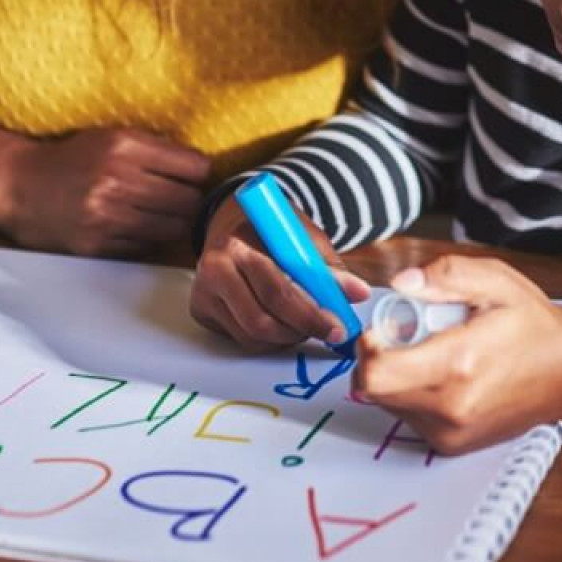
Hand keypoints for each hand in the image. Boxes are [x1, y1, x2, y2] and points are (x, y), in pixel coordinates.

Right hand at [0, 127, 210, 256]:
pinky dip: (148, 238)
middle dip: (190, 200)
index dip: (198, 173)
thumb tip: (203, 169)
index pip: (195, 167)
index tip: (191, 176)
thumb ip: (155, 149)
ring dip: (174, 222)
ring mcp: (107, 215)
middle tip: (179, 198)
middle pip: (190, 201)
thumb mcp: (111, 137)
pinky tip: (134, 226)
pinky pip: (147, 245)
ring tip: (160, 213)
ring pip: (174, 227)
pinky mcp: (98, 244)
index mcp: (124, 145)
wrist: (18, 186)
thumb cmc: (71, 159)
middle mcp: (117, 179)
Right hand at [190, 196, 370, 351]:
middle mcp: (214, 270)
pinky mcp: (202, 311)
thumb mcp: (302, 238)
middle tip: (331, 331)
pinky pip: (242, 339)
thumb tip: (359, 293)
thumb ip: (328, 268)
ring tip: (306, 322)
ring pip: (252, 336)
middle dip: (302, 330)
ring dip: (287, 337)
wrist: (234, 223)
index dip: (311, 314)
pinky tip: (282, 323)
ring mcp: (204, 294)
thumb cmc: (272, 232)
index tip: (339, 327)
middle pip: (261, 320)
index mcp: (238, 246)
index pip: (277, 291)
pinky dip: (270, 339)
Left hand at [354, 256, 561, 454]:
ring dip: (395, 377)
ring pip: (388, 404)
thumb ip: (446, 275)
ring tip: (433, 354)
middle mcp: (450, 407)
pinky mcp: (450, 445)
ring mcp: (450, 432)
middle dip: (379, 358)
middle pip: (374, 390)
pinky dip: (412, 394)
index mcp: (458, 364)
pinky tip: (443, 376)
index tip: (384, 328)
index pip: (377, 373)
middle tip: (407, 336)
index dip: (369, 347)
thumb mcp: (496, 281)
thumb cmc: (533, 325)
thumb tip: (402, 283)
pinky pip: (408, 417)